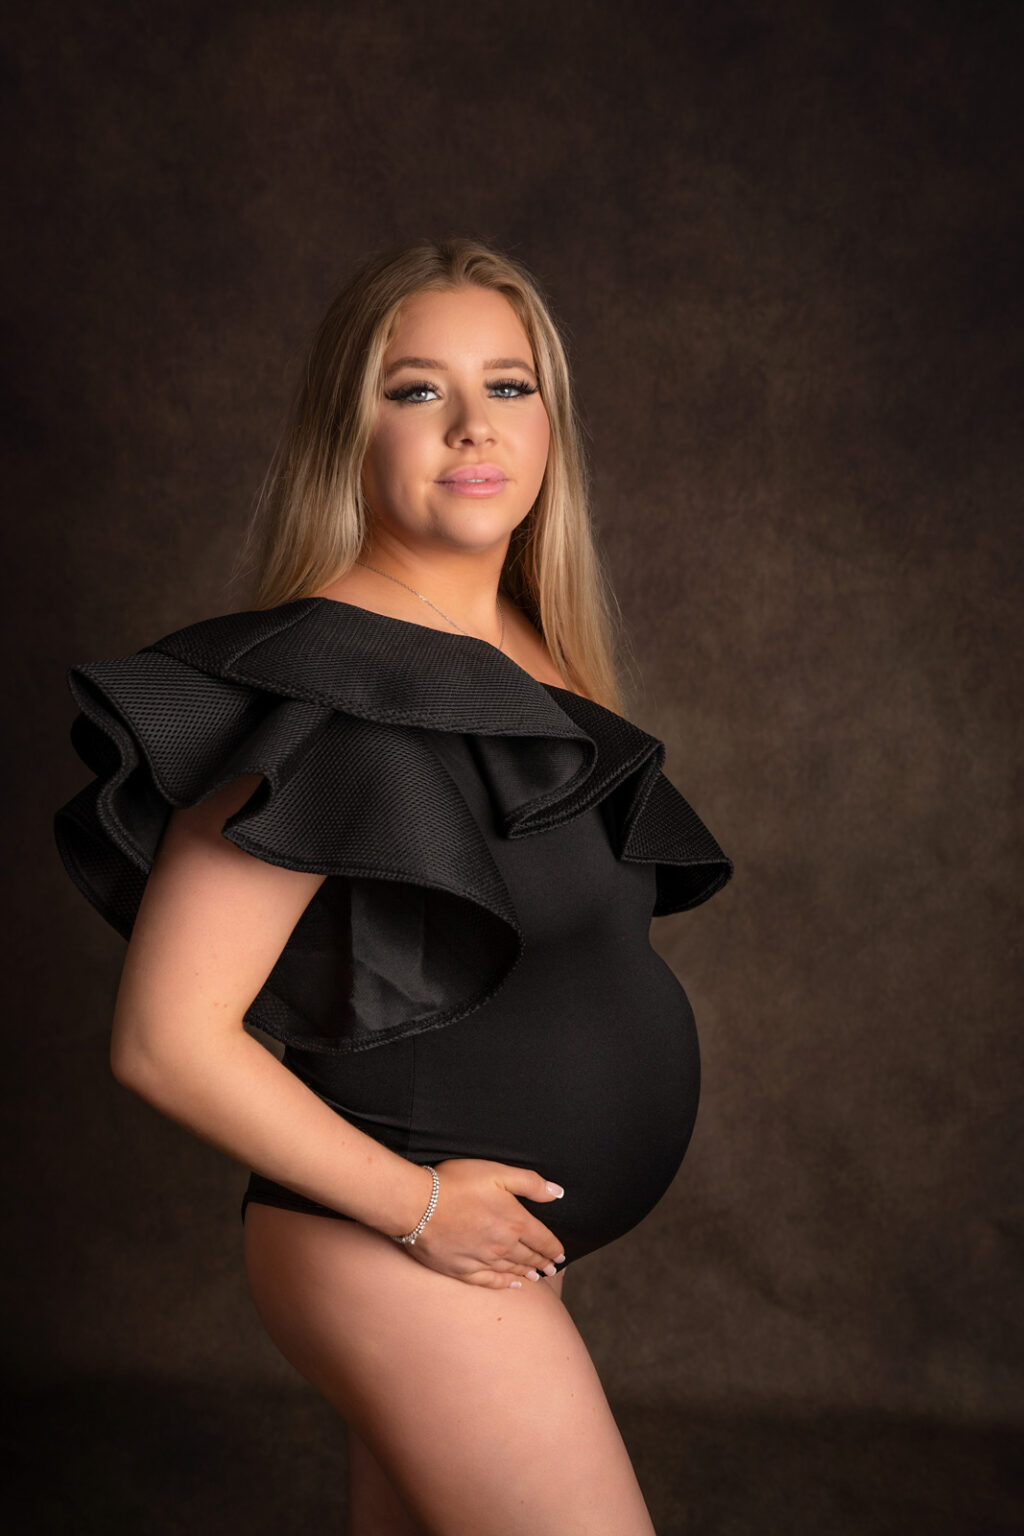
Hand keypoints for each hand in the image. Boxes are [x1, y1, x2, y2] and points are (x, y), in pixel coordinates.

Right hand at [401, 1159, 566, 1288]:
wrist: (418, 1204)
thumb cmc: (457, 1183)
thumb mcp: (498, 1173)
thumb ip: (530, 1183)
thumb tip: (557, 1192)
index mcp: (515, 1222)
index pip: (542, 1239)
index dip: (554, 1248)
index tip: (561, 1255)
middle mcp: (502, 1246)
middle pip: (528, 1257)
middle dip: (542, 1262)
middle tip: (552, 1269)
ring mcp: (482, 1260)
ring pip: (511, 1270)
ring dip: (526, 1273)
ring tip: (536, 1277)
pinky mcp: (462, 1270)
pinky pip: (488, 1282)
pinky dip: (502, 1285)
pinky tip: (510, 1285)